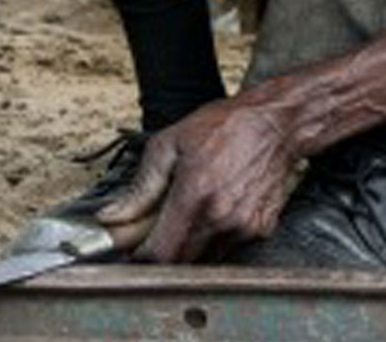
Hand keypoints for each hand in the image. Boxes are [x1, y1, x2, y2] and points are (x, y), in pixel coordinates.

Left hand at [97, 98, 294, 262]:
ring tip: (192, 207)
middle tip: (159, 223)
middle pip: (181, 261)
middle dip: (165, 248)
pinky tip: (217, 206)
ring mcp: (243, 227)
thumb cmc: (223, 127)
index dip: (141, 256)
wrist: (274, 123)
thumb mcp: (169, 145)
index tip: (134, 247)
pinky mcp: (261, 229)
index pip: (159, 254)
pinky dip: (216, 234)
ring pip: (205, 256)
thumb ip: (140, 187)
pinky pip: (229, 246)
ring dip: (191, 243)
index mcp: (194, 195)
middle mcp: (221, 217)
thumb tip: (111, 217)